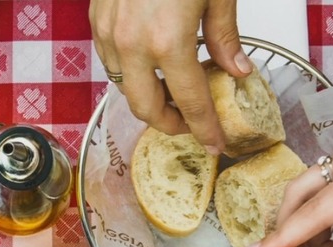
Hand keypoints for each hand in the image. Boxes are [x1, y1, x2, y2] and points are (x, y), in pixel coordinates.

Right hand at [89, 0, 251, 154]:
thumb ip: (225, 37)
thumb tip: (236, 70)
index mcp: (167, 41)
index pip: (191, 103)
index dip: (205, 129)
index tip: (215, 144)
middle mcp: (131, 42)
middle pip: (145, 108)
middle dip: (170, 122)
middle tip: (192, 120)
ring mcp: (108, 30)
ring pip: (123, 86)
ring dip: (148, 96)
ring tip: (174, 89)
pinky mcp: (97, 17)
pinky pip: (110, 60)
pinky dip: (131, 71)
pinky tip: (152, 61)